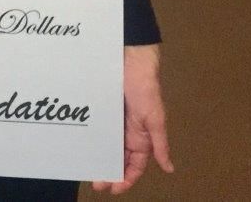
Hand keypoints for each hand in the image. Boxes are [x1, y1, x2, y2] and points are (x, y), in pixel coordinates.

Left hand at [92, 44, 172, 193]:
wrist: (129, 60)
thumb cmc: (146, 89)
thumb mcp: (155, 119)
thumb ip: (159, 144)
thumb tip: (169, 168)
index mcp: (142, 137)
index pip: (134, 165)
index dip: (126, 178)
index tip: (114, 189)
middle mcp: (126, 132)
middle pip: (117, 158)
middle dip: (109, 172)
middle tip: (96, 184)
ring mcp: (111, 121)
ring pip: (104, 146)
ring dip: (98, 158)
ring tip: (87, 170)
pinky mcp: (99, 110)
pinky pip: (94, 128)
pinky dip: (89, 140)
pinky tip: (81, 147)